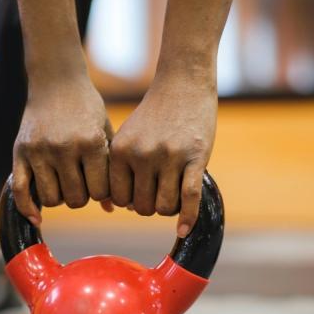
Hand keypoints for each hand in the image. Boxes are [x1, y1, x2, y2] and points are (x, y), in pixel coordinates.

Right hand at [12, 76, 112, 225]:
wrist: (56, 81)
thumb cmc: (87, 108)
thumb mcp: (104, 133)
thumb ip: (110, 169)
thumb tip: (113, 208)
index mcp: (90, 142)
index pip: (99, 192)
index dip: (101, 192)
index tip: (99, 182)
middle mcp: (63, 147)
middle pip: (75, 199)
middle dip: (80, 196)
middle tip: (80, 182)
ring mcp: (39, 150)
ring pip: (50, 199)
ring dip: (59, 197)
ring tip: (63, 182)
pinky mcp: (19, 151)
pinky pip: (20, 191)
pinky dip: (28, 209)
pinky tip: (37, 216)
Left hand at [109, 76, 216, 237]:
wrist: (183, 84)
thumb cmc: (155, 115)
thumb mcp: (128, 136)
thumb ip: (121, 168)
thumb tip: (119, 207)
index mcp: (121, 150)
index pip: (118, 199)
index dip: (129, 202)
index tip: (140, 193)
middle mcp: (142, 155)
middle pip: (142, 207)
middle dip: (151, 206)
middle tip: (159, 192)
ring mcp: (169, 157)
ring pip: (165, 207)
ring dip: (169, 209)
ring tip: (173, 194)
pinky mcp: (195, 158)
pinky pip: (189, 199)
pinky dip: (187, 219)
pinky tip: (184, 230)